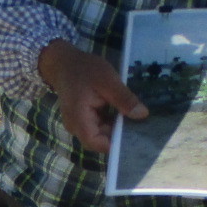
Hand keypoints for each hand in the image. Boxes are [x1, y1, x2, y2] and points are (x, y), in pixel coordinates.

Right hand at [39, 40, 145, 154]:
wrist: (64, 63)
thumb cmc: (84, 70)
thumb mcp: (108, 80)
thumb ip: (124, 99)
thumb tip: (142, 114)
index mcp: (79, 119)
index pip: (96, 143)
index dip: (115, 143)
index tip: (134, 136)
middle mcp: (76, 127)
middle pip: (100, 140)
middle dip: (119, 134)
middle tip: (140, 125)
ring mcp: (78, 124)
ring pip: (101, 134)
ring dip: (116, 127)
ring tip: (133, 118)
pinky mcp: (82, 120)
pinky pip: (98, 127)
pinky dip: (111, 121)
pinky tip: (122, 112)